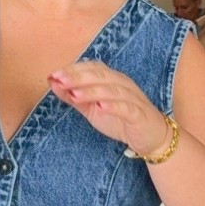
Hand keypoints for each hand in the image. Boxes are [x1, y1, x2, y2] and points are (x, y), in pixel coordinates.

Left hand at [49, 61, 169, 157]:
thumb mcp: (92, 108)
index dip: (73, 70)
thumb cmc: (120, 119)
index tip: (53, 75)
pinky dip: (113, 106)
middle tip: (60, 81)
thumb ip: (74, 96)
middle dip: (78, 77)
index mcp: (111, 79)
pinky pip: (126, 107)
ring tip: (74, 95)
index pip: (91, 68)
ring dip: (92, 91)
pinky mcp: (139, 114)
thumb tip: (53, 83)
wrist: (151, 137)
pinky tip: (101, 107)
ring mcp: (132, 98)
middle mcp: (122, 84)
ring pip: (112, 90)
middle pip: (100, 75)